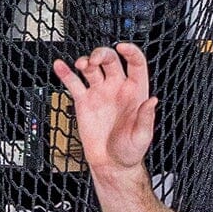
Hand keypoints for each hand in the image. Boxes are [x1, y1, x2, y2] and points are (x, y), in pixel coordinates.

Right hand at [52, 43, 156, 183]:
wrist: (111, 164)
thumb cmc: (130, 151)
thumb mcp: (142, 137)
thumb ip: (146, 118)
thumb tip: (152, 101)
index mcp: (135, 92)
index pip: (135, 64)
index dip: (130, 52)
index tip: (122, 47)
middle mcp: (116, 88)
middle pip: (110, 60)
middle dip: (101, 54)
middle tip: (94, 60)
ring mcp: (99, 93)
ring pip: (91, 68)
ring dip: (84, 61)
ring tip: (81, 65)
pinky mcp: (83, 101)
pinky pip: (73, 83)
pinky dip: (65, 73)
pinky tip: (60, 66)